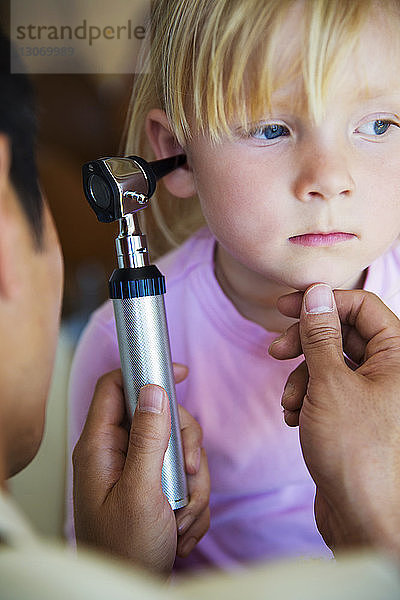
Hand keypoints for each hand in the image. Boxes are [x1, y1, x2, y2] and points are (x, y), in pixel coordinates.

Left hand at [72, 366, 209, 574]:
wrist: (135, 591)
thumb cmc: (124, 550)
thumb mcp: (140, 493)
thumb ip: (148, 438)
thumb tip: (153, 389)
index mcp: (101, 446)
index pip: (116, 387)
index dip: (145, 372)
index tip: (179, 373)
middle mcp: (118, 453)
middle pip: (161, 417)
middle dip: (186, 447)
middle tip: (189, 474)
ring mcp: (138, 470)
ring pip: (180, 449)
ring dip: (193, 484)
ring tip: (180, 517)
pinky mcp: (156, 486)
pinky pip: (187, 476)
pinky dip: (192, 502)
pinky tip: (180, 527)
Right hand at [269, 283, 399, 556]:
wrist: (362, 520)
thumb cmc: (356, 453)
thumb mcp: (330, 383)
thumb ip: (321, 334)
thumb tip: (316, 294)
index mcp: (399, 357)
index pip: (362, 307)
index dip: (323, 302)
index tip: (285, 306)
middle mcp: (390, 372)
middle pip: (343, 333)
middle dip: (305, 343)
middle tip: (275, 350)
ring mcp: (373, 395)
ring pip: (330, 363)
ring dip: (301, 377)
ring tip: (290, 403)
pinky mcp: (355, 415)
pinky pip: (327, 389)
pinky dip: (306, 397)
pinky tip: (294, 418)